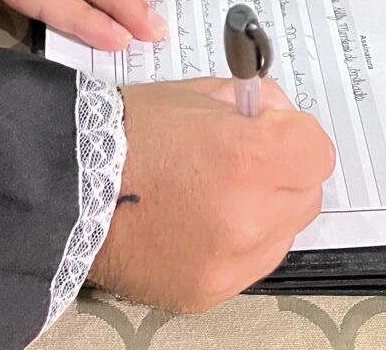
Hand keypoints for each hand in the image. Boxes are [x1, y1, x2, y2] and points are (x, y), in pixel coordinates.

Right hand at [89, 78, 334, 312]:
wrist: (69, 185)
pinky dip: (234, 244)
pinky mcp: (210, 292)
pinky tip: (198, 222)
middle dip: (283, 173)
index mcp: (248, 157)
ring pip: (281, 234)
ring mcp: (230, 262)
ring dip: (263, 212)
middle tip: (244, 159)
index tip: (272, 131)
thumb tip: (277, 117)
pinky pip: (248, 265)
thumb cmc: (126, 133)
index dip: (294, 135)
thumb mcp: (195, 94)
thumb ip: (249, 105)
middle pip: (306, 195)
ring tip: (213, 193)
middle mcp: (248, 216)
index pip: (317, 152)